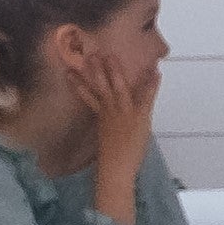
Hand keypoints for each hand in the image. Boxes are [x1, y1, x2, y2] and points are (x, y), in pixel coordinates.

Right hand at [70, 54, 158, 224]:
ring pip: (118, 87)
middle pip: (100, 86)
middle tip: (90, 53)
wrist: (115, 171)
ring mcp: (124, 113)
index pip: (88, 96)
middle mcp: (110, 112)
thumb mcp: (106, 141)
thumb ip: (106, 127)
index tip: (68, 72)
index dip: (78, 84)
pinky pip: (146, 97)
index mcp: (102, 117)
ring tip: (110, 55)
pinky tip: (155, 72)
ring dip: (115, 70)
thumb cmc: (111, 162)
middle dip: (95, 70)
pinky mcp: (139, 117)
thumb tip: (106, 121)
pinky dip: (151, 84)